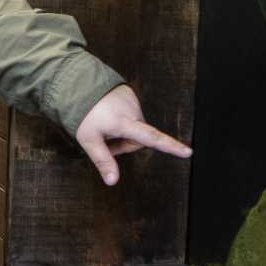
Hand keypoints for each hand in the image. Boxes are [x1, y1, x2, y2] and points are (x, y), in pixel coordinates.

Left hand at [74, 85, 192, 185]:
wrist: (78, 84)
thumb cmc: (83, 112)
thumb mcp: (89, 140)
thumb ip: (103, 161)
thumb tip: (113, 181)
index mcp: (125, 123)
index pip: (152, 138)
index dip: (171, 146)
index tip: (187, 152)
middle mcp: (133, 111)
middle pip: (137, 140)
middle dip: (123, 145)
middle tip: (104, 141)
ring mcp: (133, 102)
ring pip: (134, 129)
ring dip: (122, 133)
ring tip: (103, 126)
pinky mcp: (130, 96)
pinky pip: (131, 117)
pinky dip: (121, 121)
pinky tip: (107, 117)